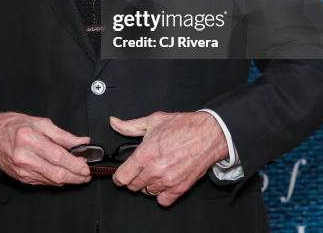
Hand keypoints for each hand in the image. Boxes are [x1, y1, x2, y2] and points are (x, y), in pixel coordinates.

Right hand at [0, 112, 91, 185]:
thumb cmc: (12, 125)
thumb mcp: (38, 122)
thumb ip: (61, 134)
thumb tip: (81, 141)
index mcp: (29, 139)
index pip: (58, 156)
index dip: (75, 164)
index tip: (86, 165)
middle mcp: (24, 158)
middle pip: (56, 173)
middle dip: (75, 176)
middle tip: (86, 174)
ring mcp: (22, 170)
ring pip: (51, 180)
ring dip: (67, 179)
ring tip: (79, 174)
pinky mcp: (21, 178)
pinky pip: (43, 182)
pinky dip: (56, 180)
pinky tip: (63, 175)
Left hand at [110, 111, 227, 206]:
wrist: (207, 134)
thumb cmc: (182, 126)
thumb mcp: (153, 121)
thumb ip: (130, 126)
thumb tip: (114, 123)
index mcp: (145, 154)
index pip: (122, 177)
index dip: (119, 175)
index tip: (121, 173)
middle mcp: (154, 170)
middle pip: (133, 186)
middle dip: (134, 177)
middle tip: (141, 167)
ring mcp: (167, 181)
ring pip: (147, 192)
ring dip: (148, 184)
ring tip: (155, 170)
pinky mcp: (179, 189)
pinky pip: (162, 200)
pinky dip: (161, 193)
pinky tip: (164, 180)